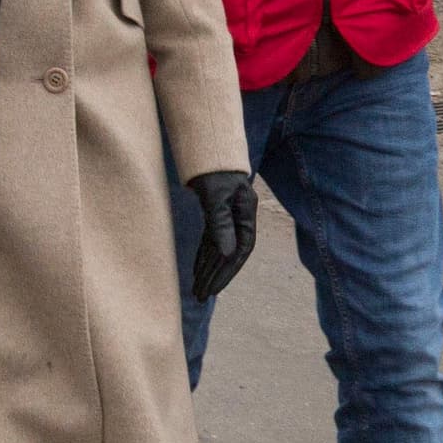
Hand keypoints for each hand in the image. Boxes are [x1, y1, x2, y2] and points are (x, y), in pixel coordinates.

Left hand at [188, 171, 256, 301]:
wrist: (207, 146)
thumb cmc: (212, 169)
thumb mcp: (215, 196)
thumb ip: (221, 223)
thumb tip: (227, 254)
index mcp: (246, 213)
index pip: (241, 249)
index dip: (228, 272)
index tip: (213, 289)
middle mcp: (240, 216)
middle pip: (230, 253)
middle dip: (216, 276)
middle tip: (200, 296)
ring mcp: (229, 215)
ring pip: (220, 248)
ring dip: (208, 269)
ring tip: (197, 289)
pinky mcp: (217, 212)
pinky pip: (212, 239)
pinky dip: (204, 255)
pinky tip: (197, 269)